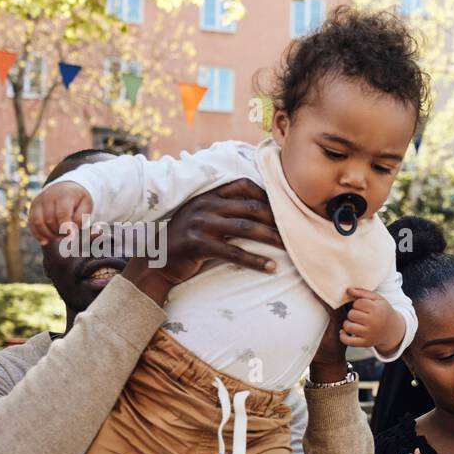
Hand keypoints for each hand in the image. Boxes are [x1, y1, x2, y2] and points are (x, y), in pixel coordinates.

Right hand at [29, 182, 92, 244]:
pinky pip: (31, 223)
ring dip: (48, 234)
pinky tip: (45, 241)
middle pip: (50, 220)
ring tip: (59, 237)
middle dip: (59, 232)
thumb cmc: (79, 199)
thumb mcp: (86, 204)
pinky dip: (37, 234)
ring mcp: (38, 201)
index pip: (62, 213)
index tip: (70, 236)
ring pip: (38, 222)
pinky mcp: (32, 207)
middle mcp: (48, 197)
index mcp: (64, 195)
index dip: (66, 226)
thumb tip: (73, 229)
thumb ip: (82, 216)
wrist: (65, 187)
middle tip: (67, 236)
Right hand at [121, 178, 281, 306]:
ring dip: (272, 239)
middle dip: (276, 219)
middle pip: (250, 208)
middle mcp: (205, 205)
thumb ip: (225, 210)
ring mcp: (201, 224)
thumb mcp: (203, 217)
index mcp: (208, 196)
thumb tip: (261, 212)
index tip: (284, 206)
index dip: (266, 194)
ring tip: (291, 247)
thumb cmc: (187, 240)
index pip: (243, 185)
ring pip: (246, 229)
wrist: (156, 260)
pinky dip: (255, 261)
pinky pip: (234, 253)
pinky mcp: (198, 245)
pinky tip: (271, 267)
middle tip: (296, 229)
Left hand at [340, 287, 403, 356]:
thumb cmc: (382, 311)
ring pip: (348, 326)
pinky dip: (343, 336)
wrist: (392, 330)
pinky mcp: (366, 343)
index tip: (363, 306)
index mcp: (377, 309)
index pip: (357, 303)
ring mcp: (369, 334)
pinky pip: (348, 341)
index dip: (357, 303)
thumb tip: (348, 290)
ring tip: (355, 322)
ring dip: (348, 323)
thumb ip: (362, 292)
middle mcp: (374, 322)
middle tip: (360, 315)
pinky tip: (345, 332)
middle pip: (351, 314)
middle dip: (353, 313)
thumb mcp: (377, 299)